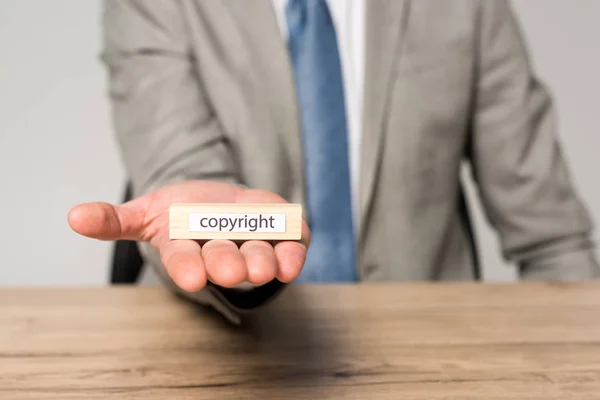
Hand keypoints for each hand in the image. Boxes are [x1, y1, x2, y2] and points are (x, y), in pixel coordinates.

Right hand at [68, 181, 309, 291]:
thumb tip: (74, 217)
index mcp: (188, 249)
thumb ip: (115, 219)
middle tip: (233, 271)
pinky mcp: (281, 234)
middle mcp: (221, 252)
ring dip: (264, 261)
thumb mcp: (147, 212)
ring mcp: (253, 244)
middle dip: (228, 265)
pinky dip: (294, 250)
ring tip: (264, 265)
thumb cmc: (183, 214)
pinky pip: (291, 245)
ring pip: (259, 256)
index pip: (184, 261)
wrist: (221, 205)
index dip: (188, 268)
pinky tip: (293, 254)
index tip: (192, 276)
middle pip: (224, 260)